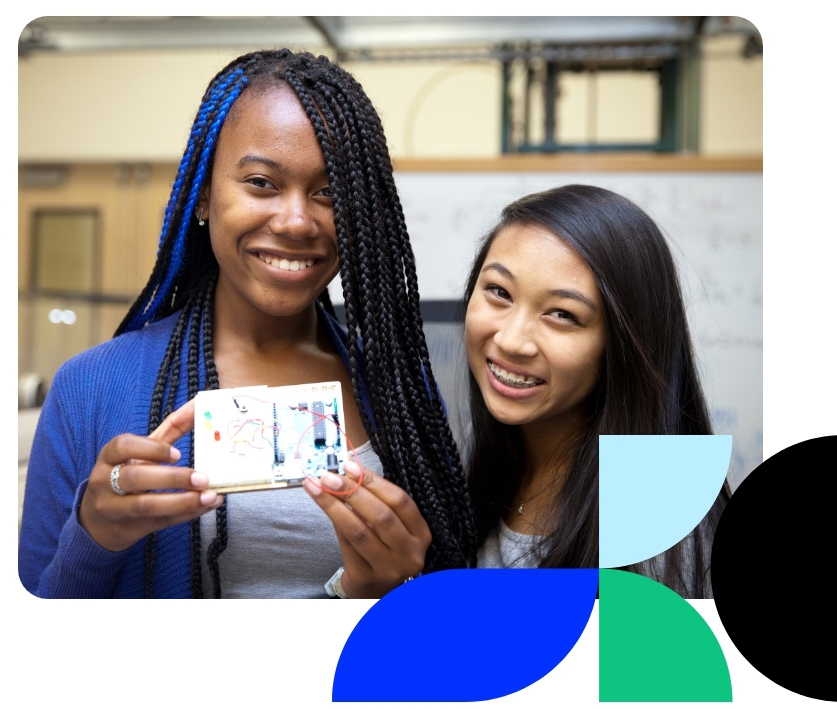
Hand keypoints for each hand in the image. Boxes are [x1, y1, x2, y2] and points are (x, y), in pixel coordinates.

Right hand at [78, 399, 222, 551]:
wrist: (97, 522)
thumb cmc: (127, 475)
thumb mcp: (140, 452)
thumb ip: (170, 429)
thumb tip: (199, 404)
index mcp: (109, 457)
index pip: (122, 446)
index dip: (150, 448)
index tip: (177, 453)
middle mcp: (106, 481)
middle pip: (136, 477)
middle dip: (172, 478)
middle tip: (203, 478)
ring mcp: (115, 508)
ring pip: (146, 505)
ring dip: (182, 501)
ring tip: (210, 496)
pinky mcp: (129, 528)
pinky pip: (160, 522)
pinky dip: (186, 514)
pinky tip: (206, 506)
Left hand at [303, 460, 430, 597]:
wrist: (374, 591)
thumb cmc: (383, 549)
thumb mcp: (392, 528)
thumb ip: (377, 503)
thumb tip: (348, 472)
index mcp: (421, 534)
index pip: (400, 501)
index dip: (374, 481)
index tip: (350, 466)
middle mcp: (410, 553)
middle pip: (381, 516)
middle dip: (352, 492)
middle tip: (329, 476)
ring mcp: (389, 569)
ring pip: (359, 531)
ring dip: (335, 506)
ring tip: (317, 488)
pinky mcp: (366, 578)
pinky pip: (347, 545)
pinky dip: (335, 523)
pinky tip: (324, 508)